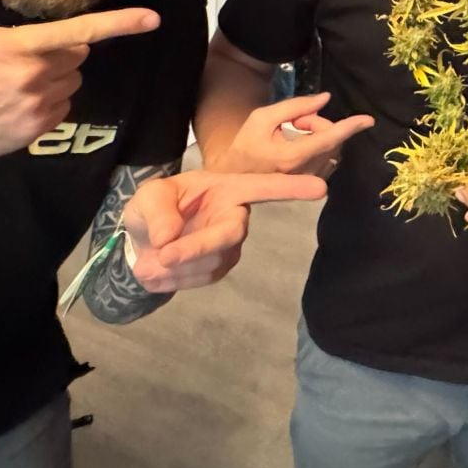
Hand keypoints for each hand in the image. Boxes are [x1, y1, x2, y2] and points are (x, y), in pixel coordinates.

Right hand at [0, 9, 159, 160]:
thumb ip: (25, 40)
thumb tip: (63, 45)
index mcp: (18, 46)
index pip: (79, 31)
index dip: (119, 24)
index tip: (152, 19)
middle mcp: (33, 76)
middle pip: (78, 57)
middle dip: (61, 55)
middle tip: (26, 61)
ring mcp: (36, 106)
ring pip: (72, 83)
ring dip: (55, 80)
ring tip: (16, 86)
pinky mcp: (36, 130)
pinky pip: (62, 107)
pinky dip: (48, 103)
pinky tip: (15, 105)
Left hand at [123, 166, 328, 290]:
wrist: (146, 237)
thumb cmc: (156, 206)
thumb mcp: (148, 197)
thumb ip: (158, 212)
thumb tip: (168, 238)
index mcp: (227, 189)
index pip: (263, 188)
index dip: (291, 188)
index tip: (321, 188)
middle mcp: (235, 217)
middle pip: (230, 234)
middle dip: (196, 248)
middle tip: (163, 255)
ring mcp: (230, 247)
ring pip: (210, 262)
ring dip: (174, 266)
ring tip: (148, 260)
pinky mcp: (219, 269)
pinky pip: (199, 280)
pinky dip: (172, 278)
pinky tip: (157, 269)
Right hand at [206, 92, 372, 178]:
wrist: (236, 178)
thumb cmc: (246, 145)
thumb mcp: (262, 118)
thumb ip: (295, 106)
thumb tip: (325, 98)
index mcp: (292, 156)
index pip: (328, 139)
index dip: (350, 127)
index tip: (368, 120)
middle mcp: (305, 171)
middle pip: (331, 138)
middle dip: (318, 123)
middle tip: (296, 121)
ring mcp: (310, 180)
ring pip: (333, 148)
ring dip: (320, 134)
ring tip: (295, 133)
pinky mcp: (313, 183)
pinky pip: (330, 157)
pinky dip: (322, 146)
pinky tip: (301, 145)